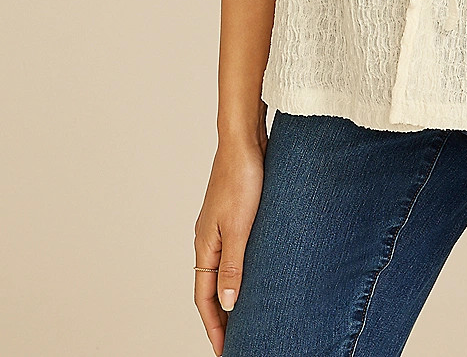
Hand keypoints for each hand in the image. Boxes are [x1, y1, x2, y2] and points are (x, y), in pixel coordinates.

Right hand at [194, 131, 267, 353]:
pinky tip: (252, 273)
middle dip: (220, 316)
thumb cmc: (242, 177)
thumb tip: (228, 303)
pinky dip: (237, 271)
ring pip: (220, 270)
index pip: (204, 297)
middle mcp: (207, 238)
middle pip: (209, 287)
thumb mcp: (240, 226)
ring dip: (229, 294)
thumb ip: (233, 265)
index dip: (214, 325)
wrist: (244, 140)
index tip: (224, 350)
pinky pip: (230, 253)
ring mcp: (218, 225)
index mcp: (205, 245)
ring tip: (243, 315)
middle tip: (234, 340)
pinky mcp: (233, 214)